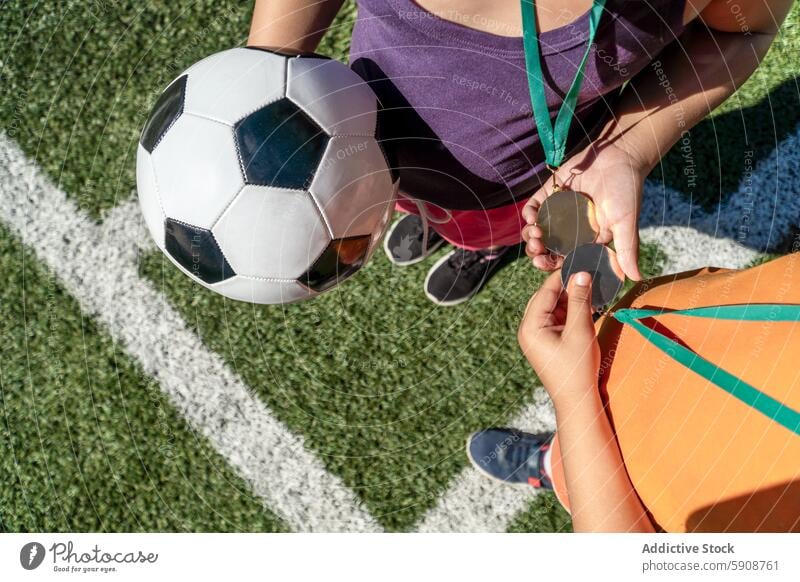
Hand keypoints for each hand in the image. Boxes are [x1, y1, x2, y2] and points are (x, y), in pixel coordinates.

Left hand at [518, 270, 600, 408]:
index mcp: (530, 326)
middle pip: (547, 297)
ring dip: (571, 298)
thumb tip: (581, 273)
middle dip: (567, 286)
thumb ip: (580, 300)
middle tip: (588, 272)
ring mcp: (537, 336)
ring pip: (554, 307)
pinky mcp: (547, 342)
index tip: (581, 262)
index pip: (545, 292)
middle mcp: (528, 329)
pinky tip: (588, 303)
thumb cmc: (577, 368)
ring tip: (591, 286)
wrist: (577, 400)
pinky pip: (558, 319)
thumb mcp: (580, 331)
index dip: (563, 275)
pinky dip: (572, 311)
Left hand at [521, 141, 646, 280]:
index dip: (552, 266)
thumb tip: (637, 278)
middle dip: (538, 254)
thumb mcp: (625, 223)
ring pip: (537, 232)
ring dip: (530, 237)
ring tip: (535, 234)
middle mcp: (570, 229)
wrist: (620, 155)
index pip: (565, 260)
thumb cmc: (626, 190)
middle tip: (537, 252)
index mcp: (587, 240)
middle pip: (547, 249)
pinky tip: (532, 217)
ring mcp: (559, 212)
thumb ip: (627, 250)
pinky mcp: (550, 195)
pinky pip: (533, 209)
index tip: (546, 264)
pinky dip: (529, 214)